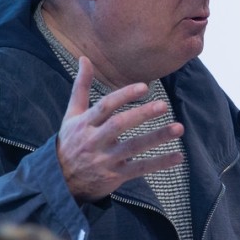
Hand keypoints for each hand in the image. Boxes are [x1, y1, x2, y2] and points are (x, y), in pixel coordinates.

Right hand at [56, 57, 184, 201]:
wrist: (60, 180)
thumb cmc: (70, 141)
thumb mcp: (71, 114)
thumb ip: (81, 87)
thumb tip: (84, 58)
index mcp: (85, 123)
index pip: (105, 106)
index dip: (124, 96)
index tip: (144, 87)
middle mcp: (95, 140)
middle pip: (120, 125)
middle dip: (142, 115)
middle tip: (164, 105)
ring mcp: (106, 159)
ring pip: (134, 147)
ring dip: (157, 137)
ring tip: (178, 128)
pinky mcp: (115, 176)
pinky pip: (140, 169)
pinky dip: (159, 163)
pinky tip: (178, 156)